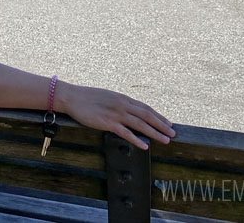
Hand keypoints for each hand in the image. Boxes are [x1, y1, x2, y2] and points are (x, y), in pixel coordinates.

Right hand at [56, 82, 174, 149]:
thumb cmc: (87, 97)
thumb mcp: (107, 97)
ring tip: (166, 140)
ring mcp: (115, 113)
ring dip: (155, 133)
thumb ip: (119, 103)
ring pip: (140, 124)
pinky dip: (136, 139)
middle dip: (162, 125)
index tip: (168, 123)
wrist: (71, 96)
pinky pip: (125, 132)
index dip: (158, 116)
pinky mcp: (107, 122)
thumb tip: (129, 110)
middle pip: (147, 115)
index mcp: (122, 98)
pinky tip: (145, 146)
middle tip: (173, 134)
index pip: (145, 108)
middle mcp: (121, 104)